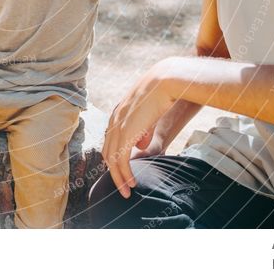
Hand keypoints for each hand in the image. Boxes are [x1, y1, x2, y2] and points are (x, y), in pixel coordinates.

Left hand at [101, 60, 175, 197]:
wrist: (165, 81)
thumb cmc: (162, 95)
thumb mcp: (149, 115)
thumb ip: (142, 131)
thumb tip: (139, 147)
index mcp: (118, 113)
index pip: (110, 141)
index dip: (115, 158)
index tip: (123, 172)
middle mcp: (114, 119)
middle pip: (107, 152)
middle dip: (114, 172)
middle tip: (122, 187)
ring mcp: (118, 125)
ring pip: (112, 159)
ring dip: (119, 178)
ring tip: (127, 191)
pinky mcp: (125, 132)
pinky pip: (120, 160)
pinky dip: (124, 174)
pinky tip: (131, 183)